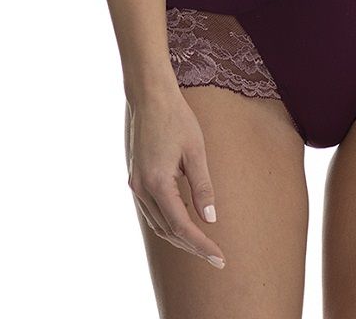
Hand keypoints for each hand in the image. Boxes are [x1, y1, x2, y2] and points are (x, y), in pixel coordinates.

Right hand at [125, 90, 225, 267]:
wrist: (150, 97)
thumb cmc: (176, 119)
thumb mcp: (195, 151)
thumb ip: (203, 187)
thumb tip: (210, 219)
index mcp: (157, 183)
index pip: (181, 226)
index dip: (201, 245)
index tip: (219, 258)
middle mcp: (142, 189)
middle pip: (168, 231)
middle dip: (192, 246)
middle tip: (216, 257)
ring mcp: (136, 185)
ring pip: (157, 224)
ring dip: (179, 237)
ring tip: (203, 244)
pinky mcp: (136, 179)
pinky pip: (151, 211)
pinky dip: (168, 222)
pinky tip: (184, 221)